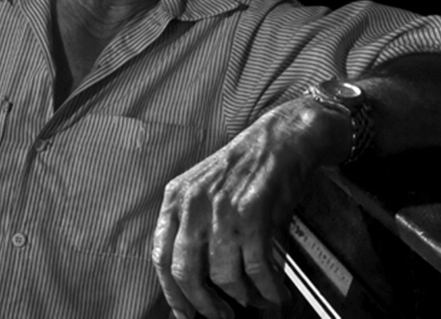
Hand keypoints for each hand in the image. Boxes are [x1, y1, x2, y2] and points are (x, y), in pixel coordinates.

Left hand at [151, 100, 344, 318]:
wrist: (280, 139)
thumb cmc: (244, 169)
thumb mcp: (203, 190)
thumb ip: (192, 228)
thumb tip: (195, 283)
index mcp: (175, 198)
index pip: (160, 256)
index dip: (172, 292)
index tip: (185, 312)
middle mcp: (193, 204)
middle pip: (186, 273)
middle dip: (204, 304)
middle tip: (221, 316)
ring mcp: (221, 210)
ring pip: (224, 275)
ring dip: (242, 298)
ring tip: (255, 301)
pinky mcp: (253, 215)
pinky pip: (257, 269)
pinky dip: (268, 289)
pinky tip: (275, 293)